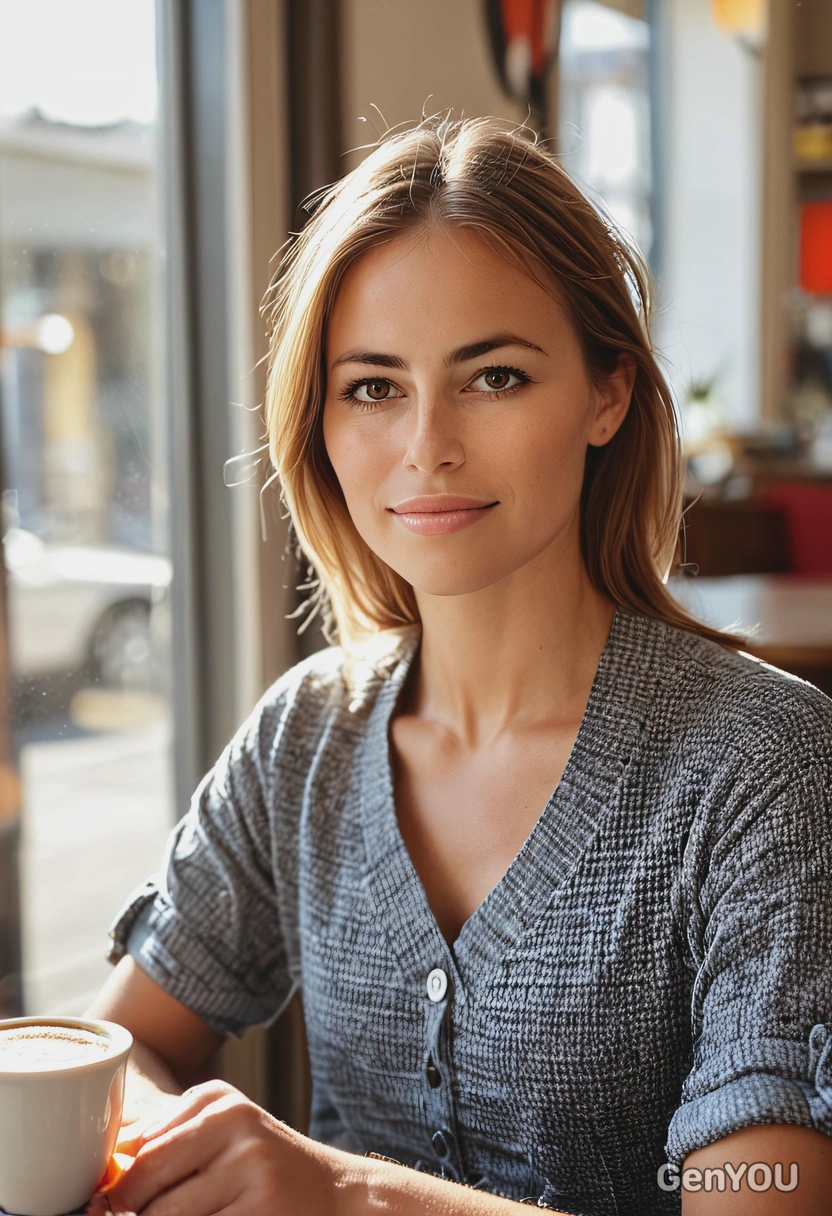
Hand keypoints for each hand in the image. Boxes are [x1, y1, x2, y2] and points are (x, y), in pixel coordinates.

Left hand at [98, 1080, 349, 1214]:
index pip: (137, 1148)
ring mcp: (250, 1168)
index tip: (111, 1205)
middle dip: (130, 1211)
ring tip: (195, 1211)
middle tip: (136, 1215)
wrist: (334, 1192)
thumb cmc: (263, 1165)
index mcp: (216, 1099)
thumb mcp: (220, 1133)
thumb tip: (106, 1166)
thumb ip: (164, 1138)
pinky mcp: (261, 1210)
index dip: (116, 1187)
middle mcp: (234, 1124)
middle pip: (145, 1182)